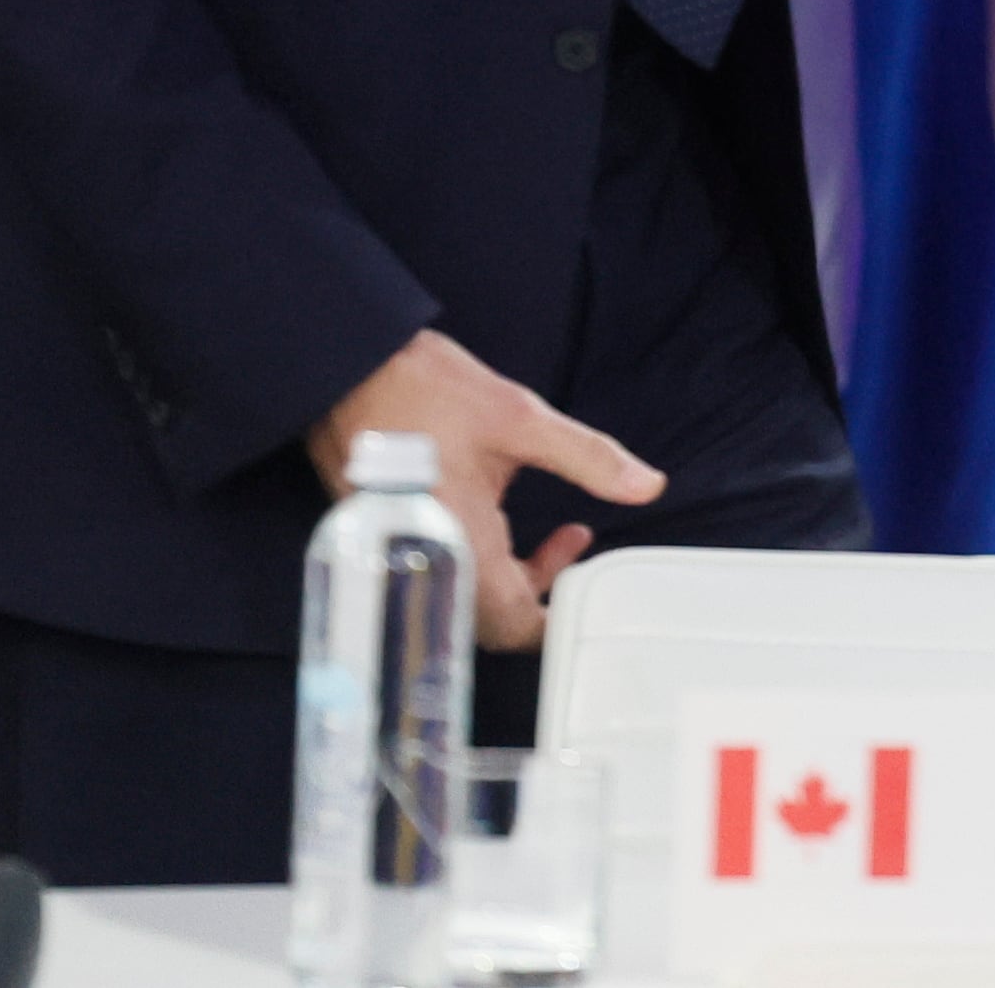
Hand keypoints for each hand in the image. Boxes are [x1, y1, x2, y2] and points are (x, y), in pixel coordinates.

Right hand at [312, 329, 660, 651]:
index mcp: (459, 543)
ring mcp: (402, 554)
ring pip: (470, 598)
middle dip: (544, 593)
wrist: (348, 370)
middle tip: (578, 553)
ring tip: (564, 536)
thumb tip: (646, 485)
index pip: (513, 624)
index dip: (556, 621)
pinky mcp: (391, 540)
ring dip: (519, 576)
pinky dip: (485, 563)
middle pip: (491, 621)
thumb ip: (587, 458)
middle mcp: (425, 561)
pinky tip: (507, 526)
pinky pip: (445, 574)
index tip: (587, 595)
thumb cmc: (424, 390)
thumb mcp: (520, 419)